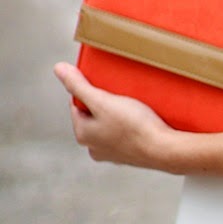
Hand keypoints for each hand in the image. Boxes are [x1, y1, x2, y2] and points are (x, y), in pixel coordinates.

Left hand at [53, 62, 173, 169]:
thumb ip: (79, 85)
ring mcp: (112, 153)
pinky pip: (125, 133)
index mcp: (82, 134)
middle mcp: (93, 147)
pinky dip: (130, 125)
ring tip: (133, 103)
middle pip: (94, 114)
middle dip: (105, 102)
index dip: (89, 89)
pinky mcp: (129, 154)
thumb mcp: (102, 100)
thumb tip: (58, 69)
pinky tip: (141, 119)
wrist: (164, 149)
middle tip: (120, 92)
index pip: (77, 104)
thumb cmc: (134, 125)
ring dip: (118, 113)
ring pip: (109, 124)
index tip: (104, 82)